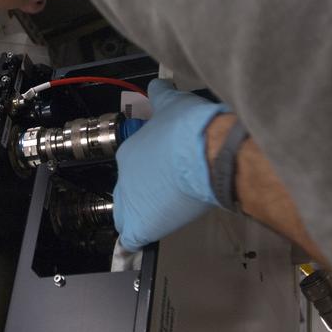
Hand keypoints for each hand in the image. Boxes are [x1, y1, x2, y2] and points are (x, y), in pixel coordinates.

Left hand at [112, 79, 227, 249]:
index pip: (134, 167)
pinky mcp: (143, 222)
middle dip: (142, 195)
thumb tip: (158, 84)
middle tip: (166, 195)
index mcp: (130, 150)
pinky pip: (132, 238)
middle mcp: (126, 175)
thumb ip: (162, 97)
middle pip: (127, 192)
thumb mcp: (173, 103)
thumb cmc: (193, 129)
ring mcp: (132, 200)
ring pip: (127, 215)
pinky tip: (138, 247)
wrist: (205, 149)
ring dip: (142, 216)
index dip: (150, 171)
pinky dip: (135, 242)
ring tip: (161, 217)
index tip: (165, 171)